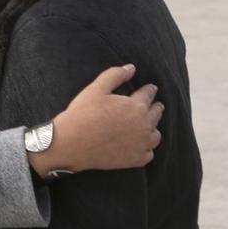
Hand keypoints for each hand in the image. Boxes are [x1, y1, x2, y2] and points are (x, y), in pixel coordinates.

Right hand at [35, 64, 161, 175]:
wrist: (71, 144)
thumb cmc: (82, 114)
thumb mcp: (96, 89)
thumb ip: (115, 75)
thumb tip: (131, 68)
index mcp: (136, 106)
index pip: (149, 94)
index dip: (149, 90)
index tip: (151, 89)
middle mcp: (143, 125)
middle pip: (156, 114)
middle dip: (155, 108)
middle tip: (155, 106)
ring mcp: (141, 144)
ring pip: (155, 136)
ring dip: (153, 129)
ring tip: (149, 127)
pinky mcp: (135, 160)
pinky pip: (148, 154)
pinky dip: (146, 149)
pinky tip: (141, 146)